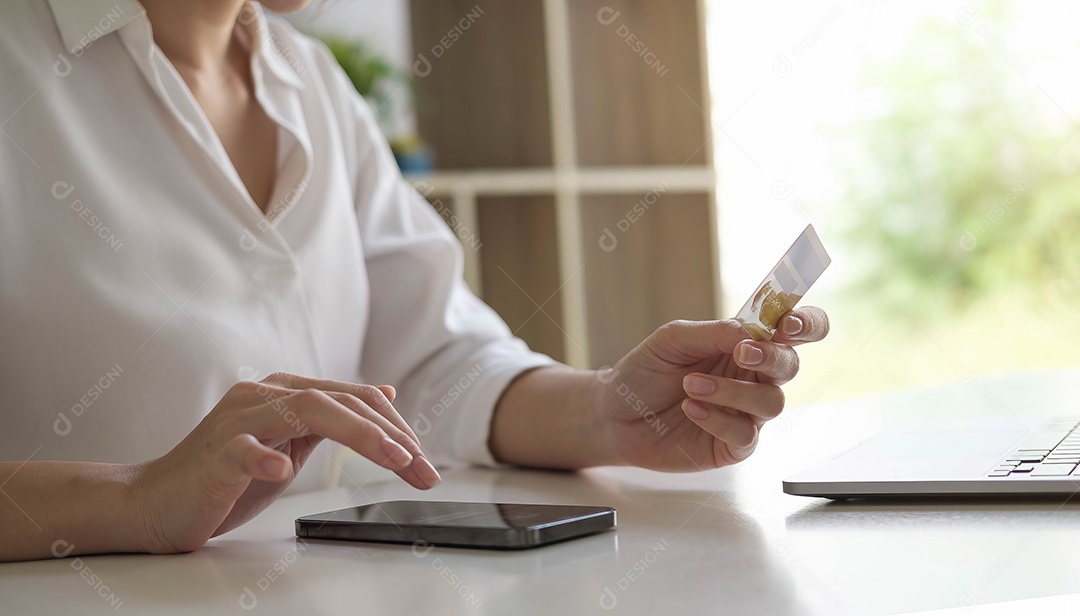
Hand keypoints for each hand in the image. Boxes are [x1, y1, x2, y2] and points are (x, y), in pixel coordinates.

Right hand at [129, 373, 441, 553]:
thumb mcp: (291, 443)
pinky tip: (282, 471)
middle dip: (393, 437)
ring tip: (394, 461)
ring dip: (360, 435)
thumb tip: (385, 394)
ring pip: (308, 411)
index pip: (357, 399)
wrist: (153, 503)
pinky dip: (264, 458)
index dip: (397, 429)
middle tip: (425, 471)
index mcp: (287, 392)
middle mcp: (265, 394)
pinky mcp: (214, 453)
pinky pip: (243, 449)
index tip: (425, 464)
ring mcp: (238, 420)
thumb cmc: (224, 478)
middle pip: (342, 402)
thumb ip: (333, 418)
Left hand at [592, 307, 828, 470]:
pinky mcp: (733, 445)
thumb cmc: (645, 371)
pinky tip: (691, 408)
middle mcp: (752, 377)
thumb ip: (715, 332)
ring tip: (691, 385)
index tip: (786, 324)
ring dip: (732, 391)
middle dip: (773, 357)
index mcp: (745, 344)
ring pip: (771, 402)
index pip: (795, 330)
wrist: (615, 413)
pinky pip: (746, 434)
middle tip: (742, 353)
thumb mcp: (673, 339)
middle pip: (791, 365)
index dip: (805, 323)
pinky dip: (719, 419)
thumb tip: (754, 333)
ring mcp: (746, 413)